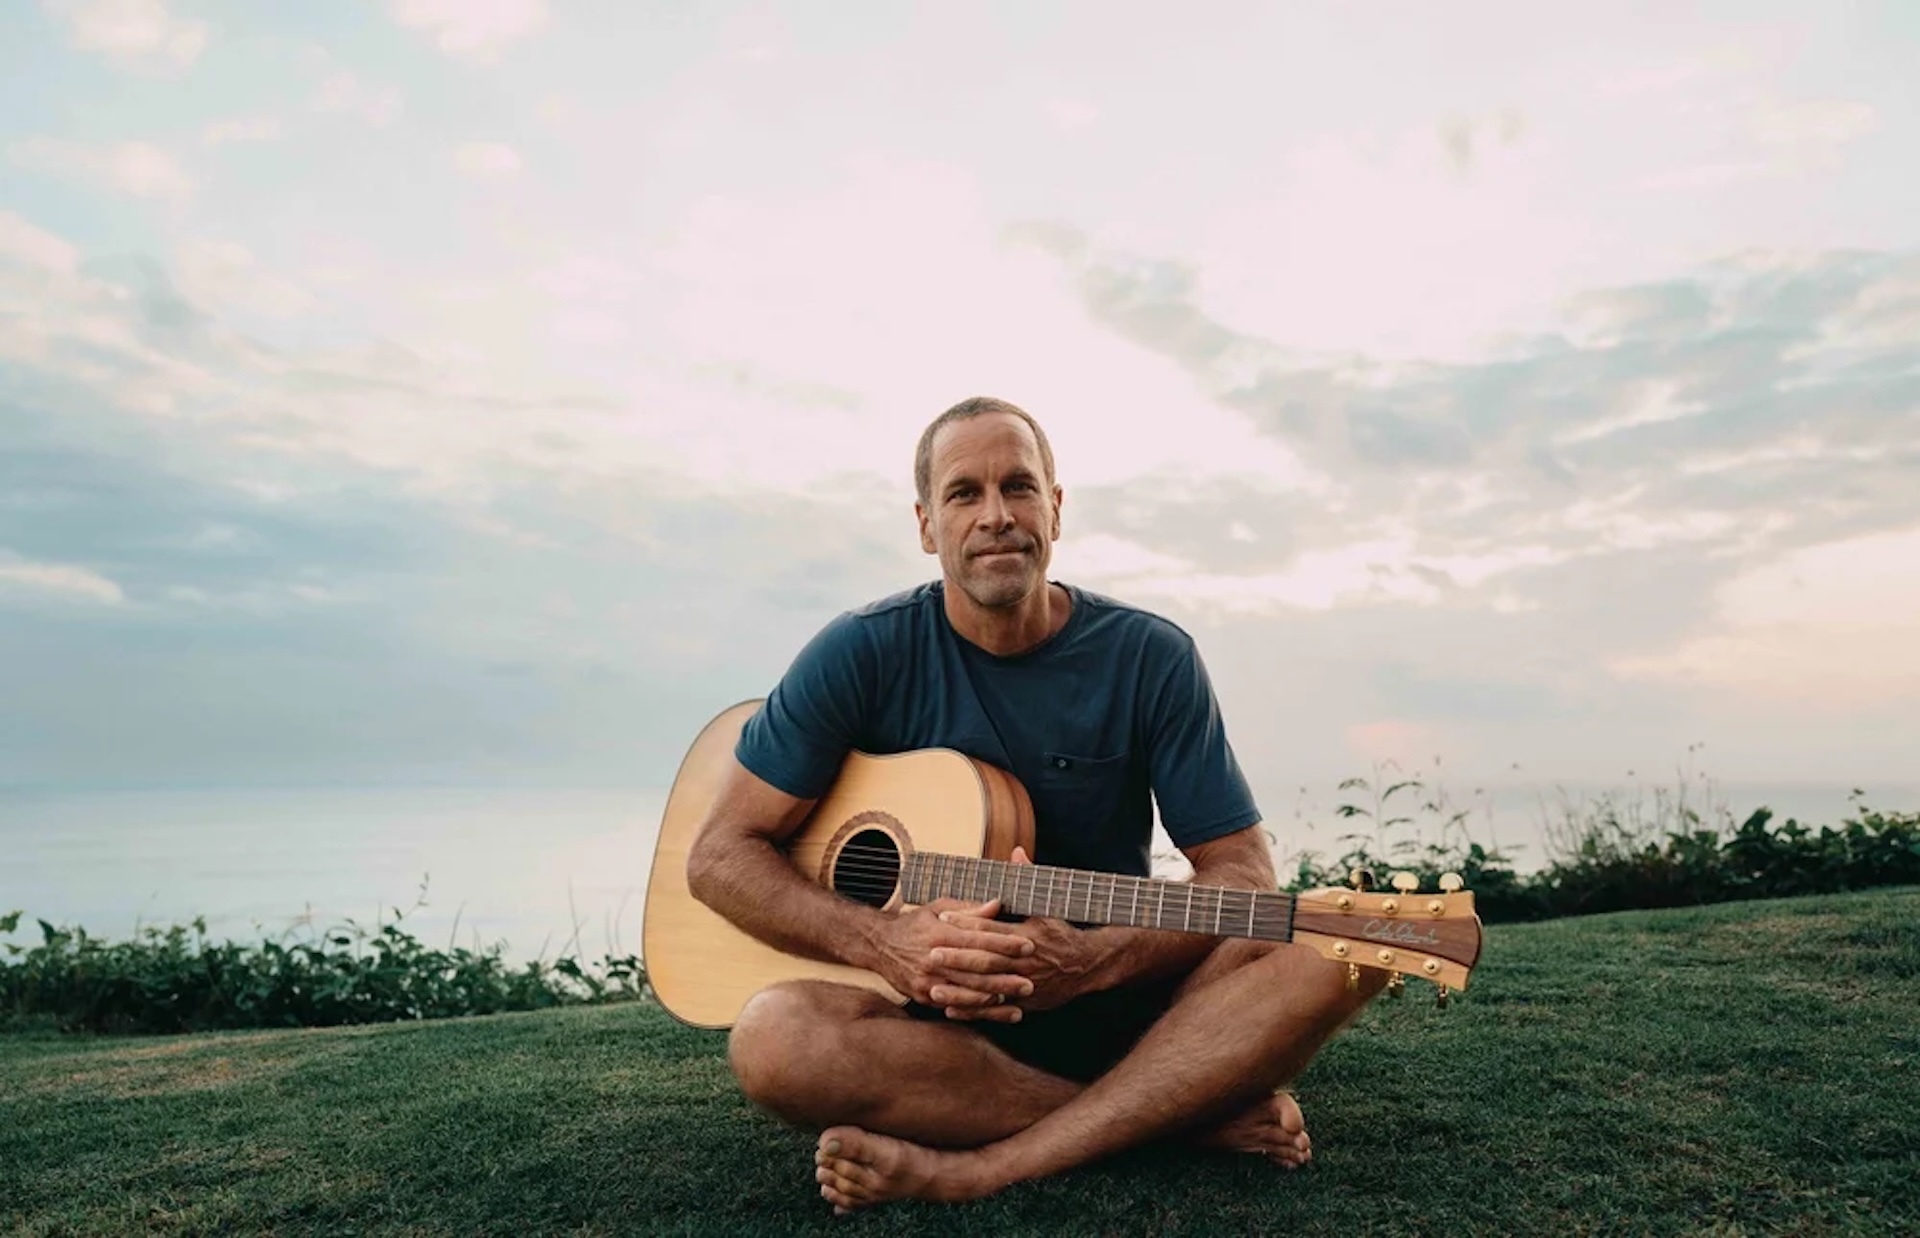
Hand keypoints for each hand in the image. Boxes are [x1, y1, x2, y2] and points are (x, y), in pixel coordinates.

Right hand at [870, 897, 1034, 1023]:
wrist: (879, 945)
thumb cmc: (914, 924)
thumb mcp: (939, 908)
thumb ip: (969, 909)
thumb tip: (998, 904)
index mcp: (940, 934)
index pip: (979, 940)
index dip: (1006, 944)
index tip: (1029, 945)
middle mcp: (934, 959)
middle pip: (977, 970)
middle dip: (1007, 975)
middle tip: (1032, 979)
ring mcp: (929, 982)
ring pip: (969, 992)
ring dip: (997, 997)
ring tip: (1020, 998)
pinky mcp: (925, 997)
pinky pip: (957, 1006)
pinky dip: (980, 1010)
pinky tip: (999, 1011)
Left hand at [932, 847, 1109, 1013]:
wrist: (1087, 966)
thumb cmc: (1062, 933)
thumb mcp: (1047, 905)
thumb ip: (1027, 879)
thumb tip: (1016, 851)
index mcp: (1027, 935)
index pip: (991, 928)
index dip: (966, 923)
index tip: (942, 919)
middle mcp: (1024, 961)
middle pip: (986, 960)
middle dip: (958, 958)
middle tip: (931, 954)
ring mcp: (1024, 984)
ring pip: (988, 988)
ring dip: (960, 989)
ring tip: (934, 987)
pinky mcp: (1025, 1003)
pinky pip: (995, 1009)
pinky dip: (974, 1011)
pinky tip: (952, 1010)